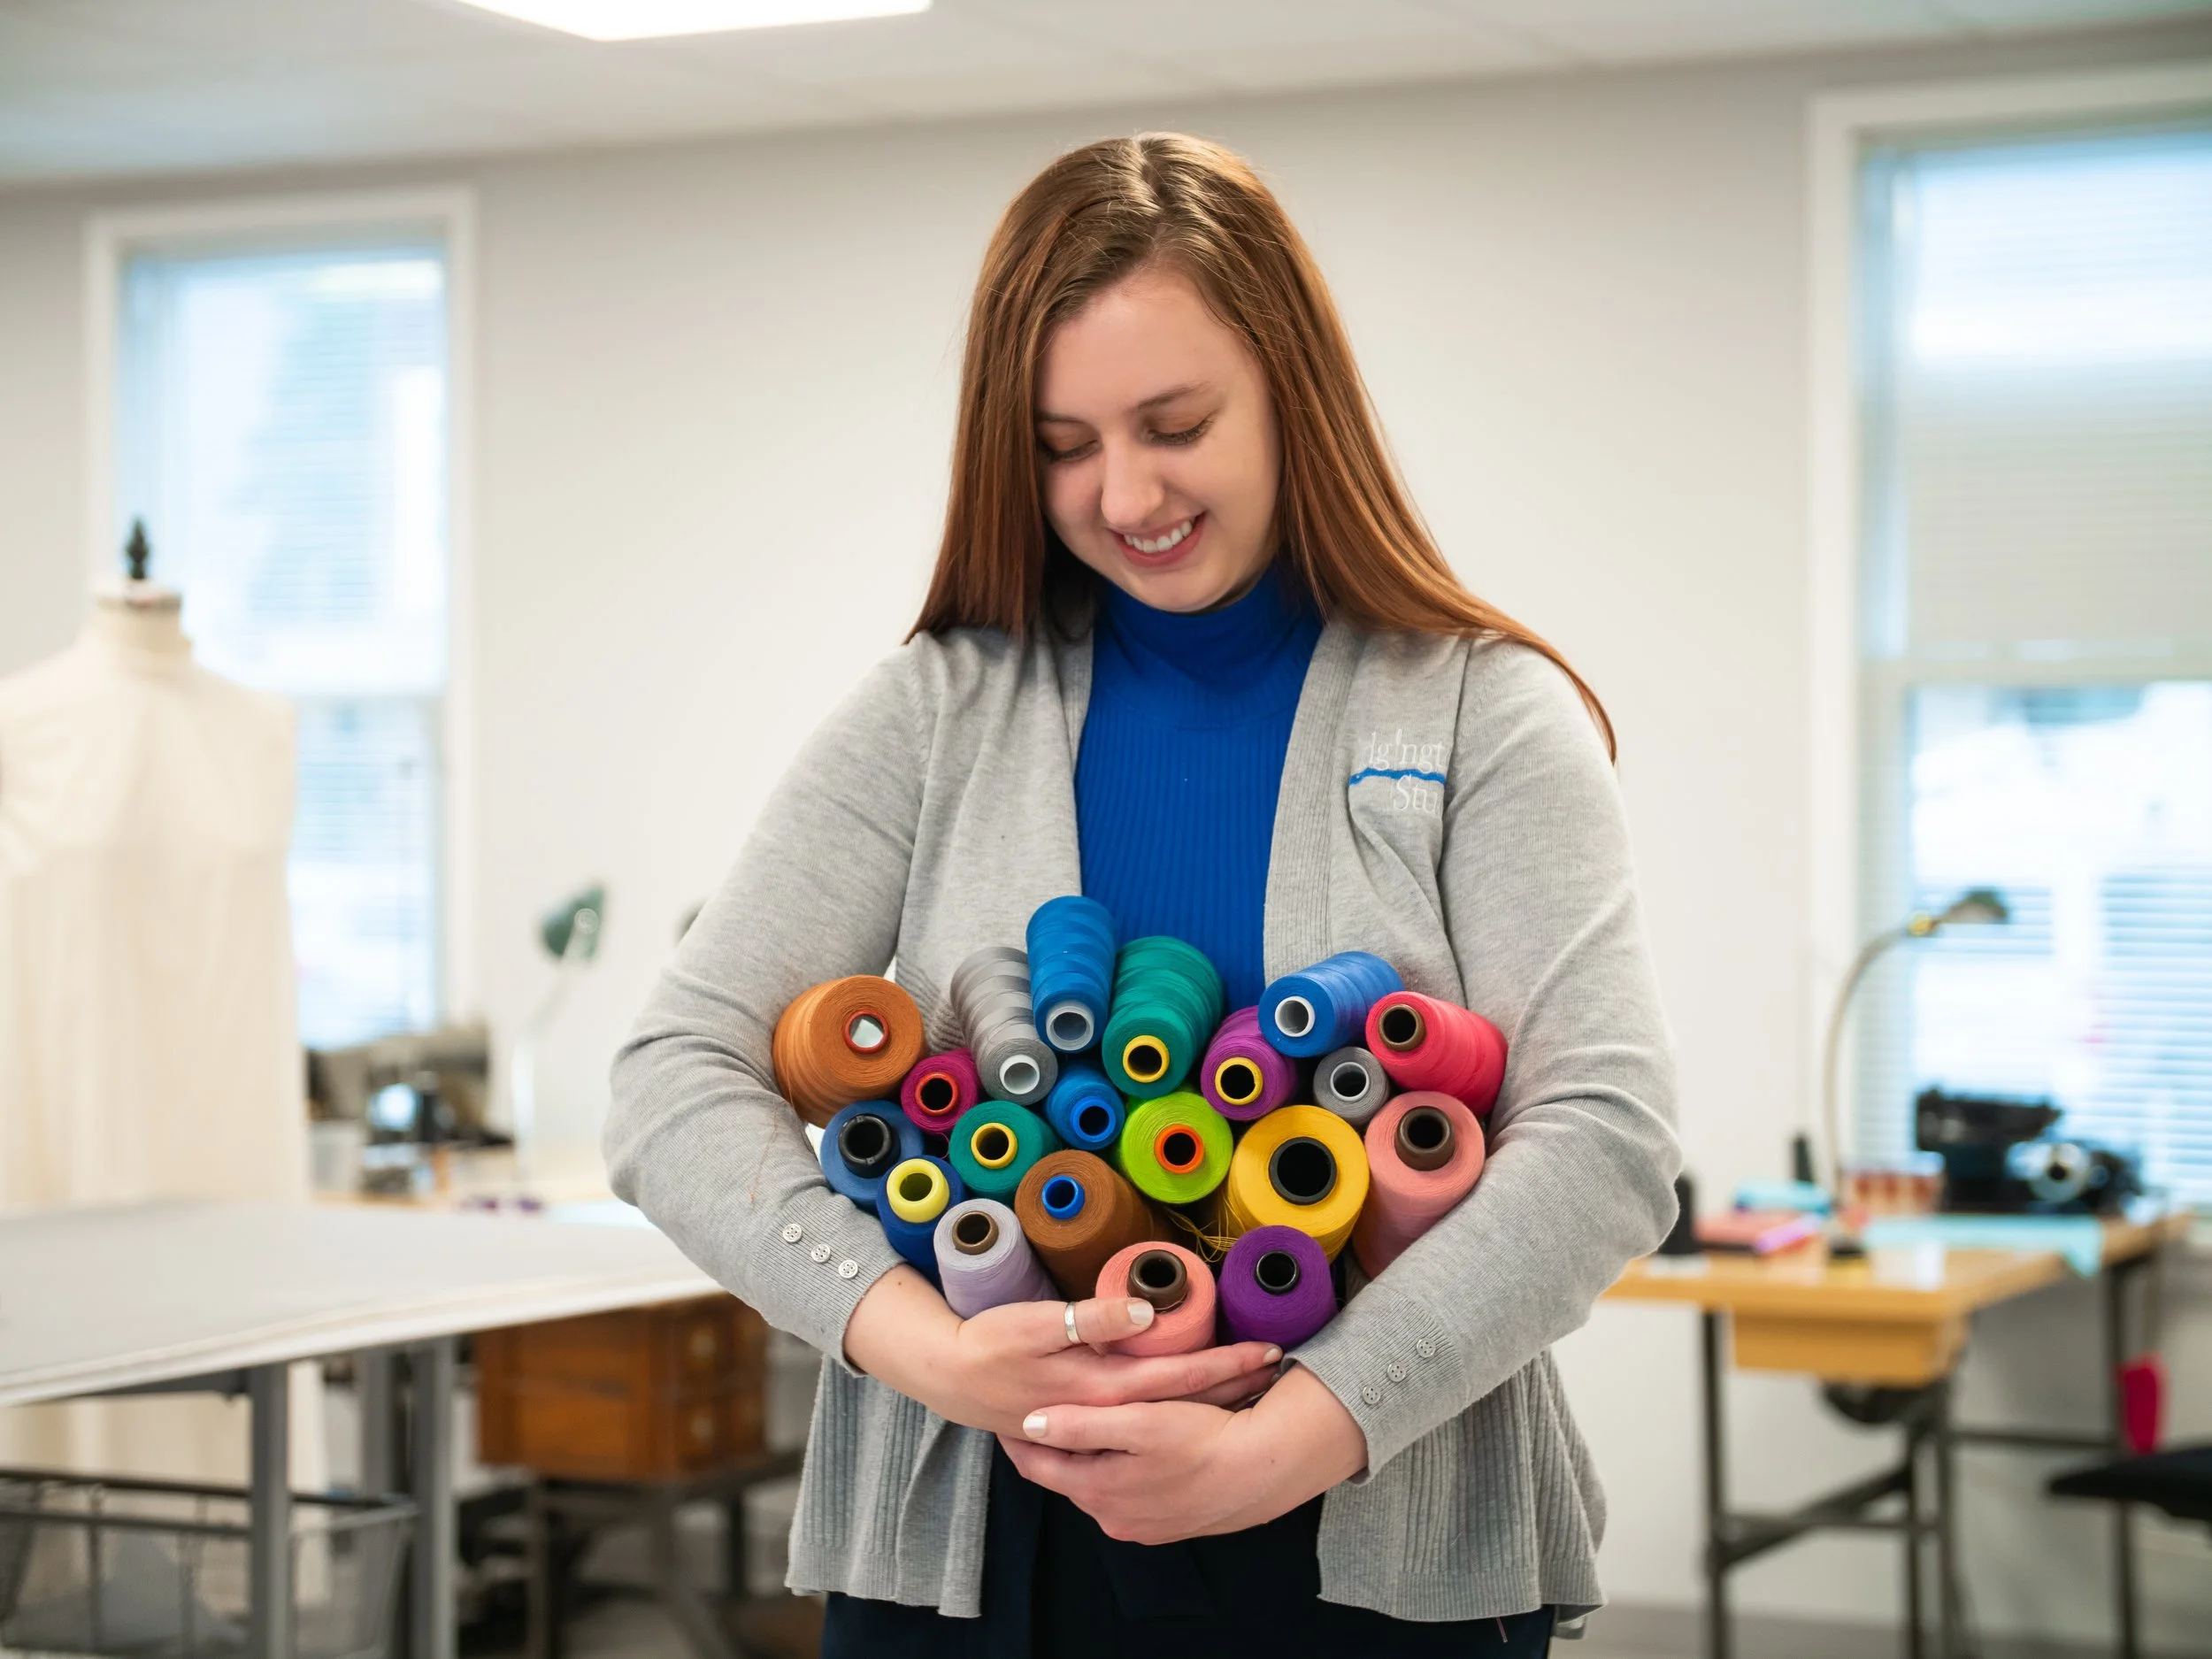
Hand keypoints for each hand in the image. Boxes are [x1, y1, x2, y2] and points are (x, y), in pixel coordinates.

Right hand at [842, 1264, 1282, 1438]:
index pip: (1180, 1377)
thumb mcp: (1036, 1324)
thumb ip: (1091, 1320)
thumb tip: (1144, 1314)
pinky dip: (1180, 1416)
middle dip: (1233, 1386)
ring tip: (1255, 1389)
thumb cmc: (992, 1343)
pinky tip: (1201, 1410)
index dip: (1225, 1362)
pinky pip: (1145, 1424)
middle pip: (1185, 1403)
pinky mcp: (1088, 1426)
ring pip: (1170, 1418)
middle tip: (1278, 1370)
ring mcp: (1099, 1426)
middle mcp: (1109, 1412)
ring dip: (1213, 1404)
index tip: (1266, 1349)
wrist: (952, 1377)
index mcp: (1103, 1388)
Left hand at [998, 1365, 1368, 1543]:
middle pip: (1069, 1475)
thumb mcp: (1138, 1421)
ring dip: (1092, 1456)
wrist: (1265, 1470)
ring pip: (1101, 1482)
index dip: (1021, 1438)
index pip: (1039, 1466)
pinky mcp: (1169, 1521)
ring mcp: (1143, 1524)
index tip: (1007, 1415)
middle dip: (1056, 1446)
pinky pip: (1131, 1491)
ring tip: (1084, 1422)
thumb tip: (1030, 1423)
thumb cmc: (1202, 1440)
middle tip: (1041, 1413)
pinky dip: (1122, 1467)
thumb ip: (1080, 1424)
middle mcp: (1114, 1516)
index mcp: (1099, 1490)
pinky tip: (1132, 1444)